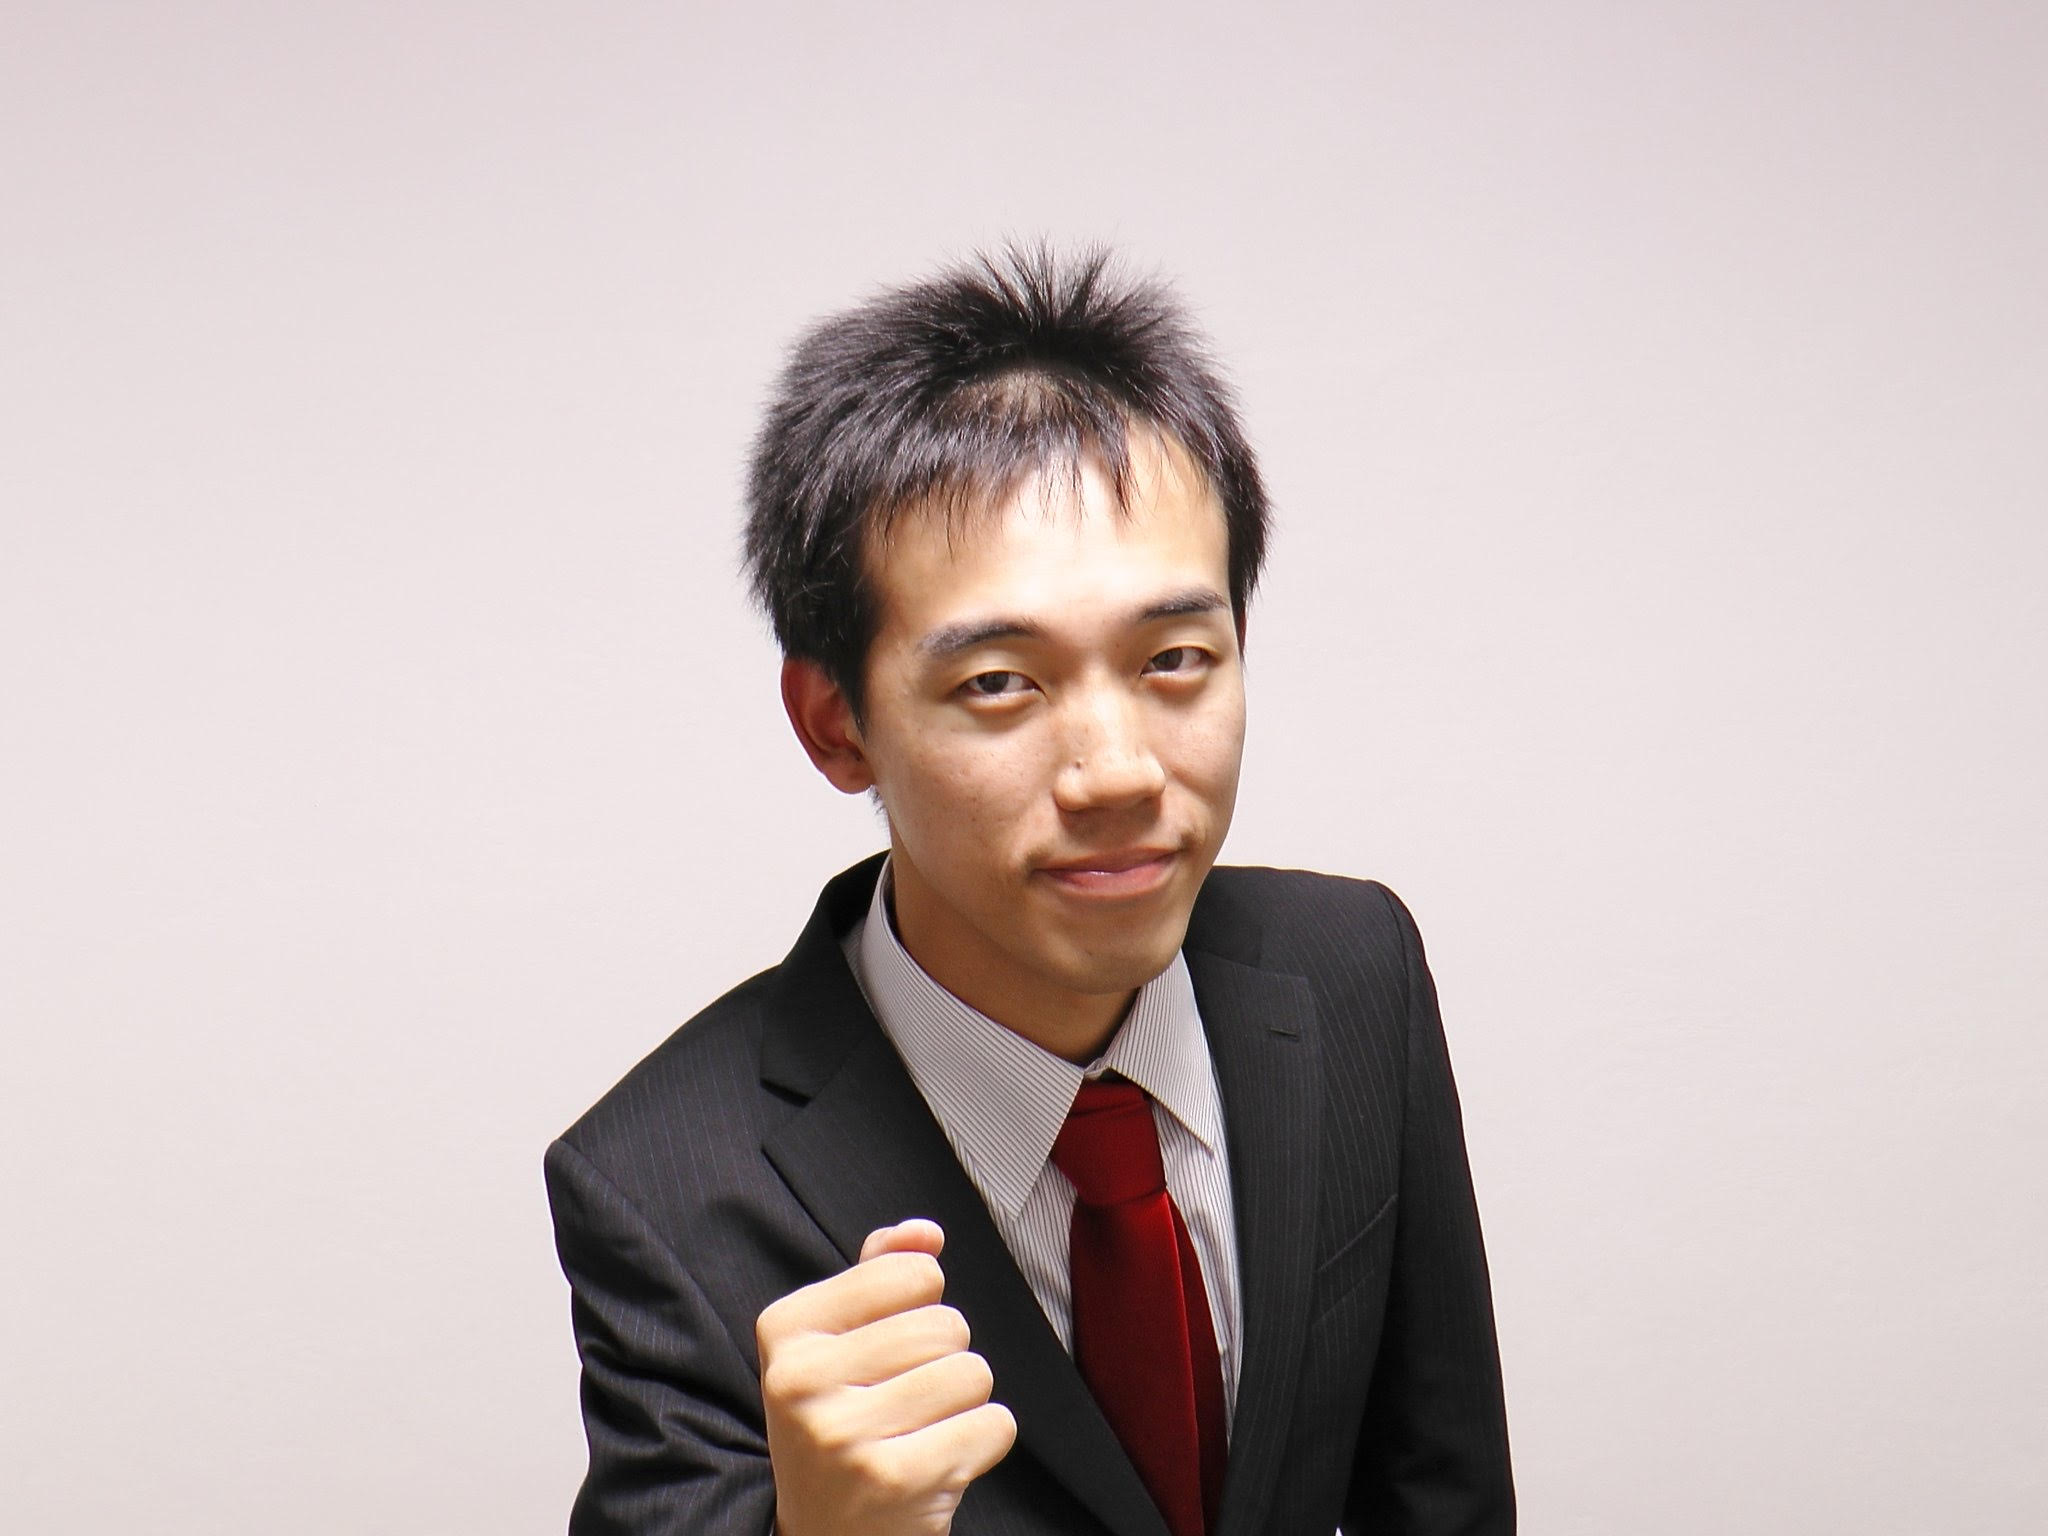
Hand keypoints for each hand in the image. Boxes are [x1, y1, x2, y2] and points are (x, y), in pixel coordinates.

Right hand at [758, 1219, 1017, 1535]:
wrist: (831, 1535)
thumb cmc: (845, 1423)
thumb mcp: (839, 1343)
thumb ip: (879, 1272)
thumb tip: (925, 1233)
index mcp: (785, 1330)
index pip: (910, 1272)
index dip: (922, 1304)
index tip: (886, 1350)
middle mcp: (802, 1380)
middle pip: (947, 1325)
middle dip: (945, 1358)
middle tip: (905, 1401)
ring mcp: (845, 1434)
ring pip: (972, 1372)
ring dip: (964, 1402)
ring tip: (921, 1430)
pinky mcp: (895, 1479)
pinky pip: (994, 1425)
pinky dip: (983, 1442)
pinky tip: (939, 1461)